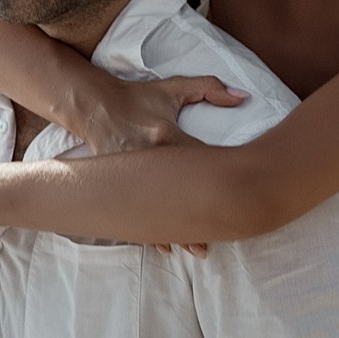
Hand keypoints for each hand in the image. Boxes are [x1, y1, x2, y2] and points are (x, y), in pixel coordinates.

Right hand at [84, 74, 245, 256]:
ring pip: (155, 209)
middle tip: (216, 241)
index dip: (217, 179)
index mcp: (165, 135)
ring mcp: (129, 172)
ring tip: (196, 250)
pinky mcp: (116, 181)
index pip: (198, 161)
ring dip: (175, 231)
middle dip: (196, 220)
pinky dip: (149, 227)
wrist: (95, 105)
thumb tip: (244, 97)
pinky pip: (135, 209)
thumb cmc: (138, 97)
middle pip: (178, 195)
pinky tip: (163, 245)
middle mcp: (147, 157)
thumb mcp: (174, 88)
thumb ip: (210, 87)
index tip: (236, 195)